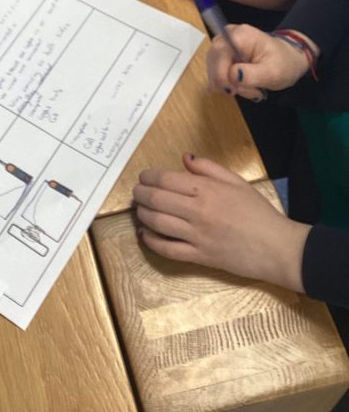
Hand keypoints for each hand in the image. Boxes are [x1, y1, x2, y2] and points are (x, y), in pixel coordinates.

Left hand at [133, 154, 309, 291]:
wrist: (278, 248)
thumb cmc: (259, 212)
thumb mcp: (236, 182)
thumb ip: (209, 168)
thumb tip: (184, 158)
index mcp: (207, 190)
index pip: (165, 180)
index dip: (148, 177)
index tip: (144, 177)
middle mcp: (198, 211)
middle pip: (157, 199)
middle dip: (141, 194)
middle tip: (137, 193)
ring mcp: (197, 236)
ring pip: (157, 223)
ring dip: (142, 215)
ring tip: (139, 210)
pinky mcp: (199, 257)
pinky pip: (168, 250)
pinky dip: (151, 242)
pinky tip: (145, 235)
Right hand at [206, 24, 315, 100]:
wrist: (287, 60)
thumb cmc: (284, 63)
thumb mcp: (274, 72)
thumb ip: (253, 75)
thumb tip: (232, 76)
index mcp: (238, 35)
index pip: (218, 54)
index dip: (221, 75)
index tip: (233, 91)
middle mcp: (225, 38)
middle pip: (213, 64)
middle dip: (230, 83)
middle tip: (253, 91)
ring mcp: (221, 48)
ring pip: (213, 72)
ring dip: (231, 86)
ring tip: (252, 88)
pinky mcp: (220, 58)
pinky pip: (216, 75)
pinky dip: (229, 85)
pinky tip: (243, 85)